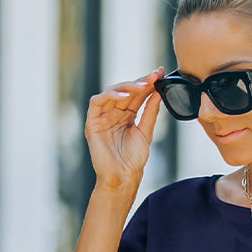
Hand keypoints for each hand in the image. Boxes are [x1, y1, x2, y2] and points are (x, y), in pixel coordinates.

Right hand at [85, 68, 164, 190]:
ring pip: (111, 92)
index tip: (159, 74)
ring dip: (126, 86)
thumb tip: (158, 92)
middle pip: (125, 91)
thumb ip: (150, 112)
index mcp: (126, 116)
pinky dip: (109, 95)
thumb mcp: (146, 132)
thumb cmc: (133, 160)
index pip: (136, 95)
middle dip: (139, 82)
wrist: (123, 178)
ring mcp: (102, 117)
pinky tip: (124, 95)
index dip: (147, 84)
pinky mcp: (93, 122)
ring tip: (141, 85)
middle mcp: (114, 113)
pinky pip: (97, 102)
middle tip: (153, 76)